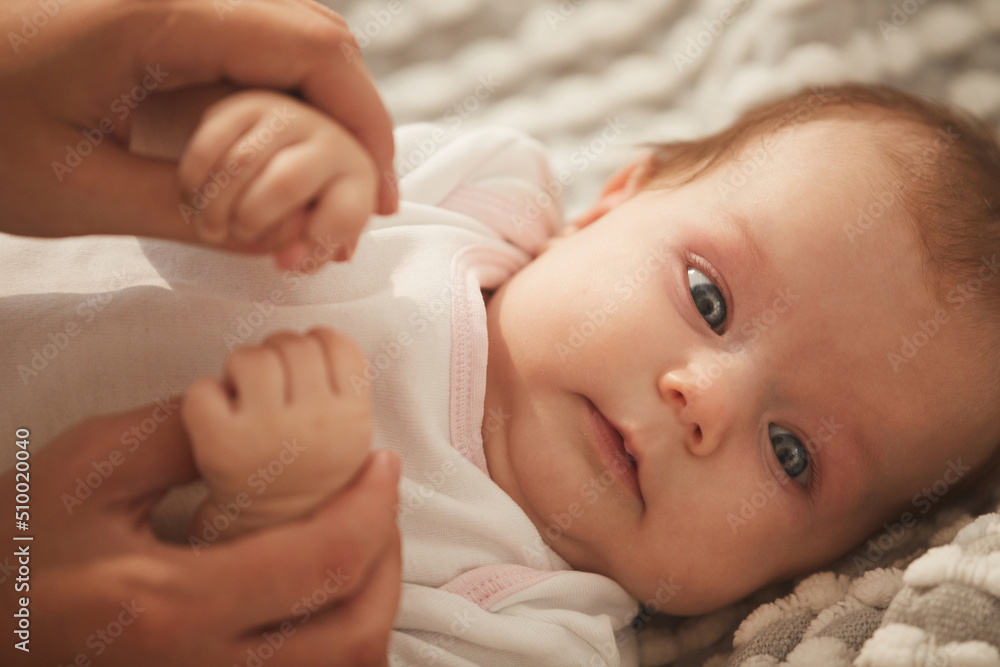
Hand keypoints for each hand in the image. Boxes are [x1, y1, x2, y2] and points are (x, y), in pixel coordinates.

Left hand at [0, 0, 396, 243]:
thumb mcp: (73, 190)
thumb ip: (186, 215)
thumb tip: (276, 236)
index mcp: (161, 14)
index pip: (312, 49)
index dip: (366, 121)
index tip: (380, 190)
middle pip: (312, 36)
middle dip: (355, 119)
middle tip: (367, 196)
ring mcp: (166, 3)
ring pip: (282, 40)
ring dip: (318, 112)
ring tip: (332, 182)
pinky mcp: (151, 18)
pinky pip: (241, 49)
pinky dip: (277, 102)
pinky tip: (279, 152)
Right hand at [0, 403, 400, 665]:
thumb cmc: (19, 540)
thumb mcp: (92, 467)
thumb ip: (189, 436)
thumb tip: (273, 413)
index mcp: (173, 605)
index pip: (322, 563)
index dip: (374, 508)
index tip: (384, 463)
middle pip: (352, 636)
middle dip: (389, 563)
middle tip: (383, 505)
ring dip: (372, 608)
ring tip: (367, 546)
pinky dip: (336, 642)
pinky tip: (327, 594)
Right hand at [174, 90, 378, 269]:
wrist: (283, 151)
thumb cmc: (307, 204)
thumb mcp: (320, 229)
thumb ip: (311, 250)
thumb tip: (289, 261)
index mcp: (358, 173)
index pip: (343, 214)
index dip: (312, 246)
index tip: (285, 261)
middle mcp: (327, 136)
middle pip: (284, 183)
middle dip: (254, 220)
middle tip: (240, 235)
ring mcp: (285, 114)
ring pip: (241, 162)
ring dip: (216, 206)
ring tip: (212, 229)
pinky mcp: (244, 104)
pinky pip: (210, 142)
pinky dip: (195, 179)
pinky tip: (194, 200)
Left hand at [183, 328, 373, 536]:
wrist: (272, 535)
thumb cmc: (308, 469)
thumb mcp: (349, 432)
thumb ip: (343, 387)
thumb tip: (318, 338)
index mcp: (353, 417)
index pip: (337, 343)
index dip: (315, 345)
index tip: (304, 368)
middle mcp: (317, 424)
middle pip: (293, 344)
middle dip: (276, 356)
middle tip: (271, 388)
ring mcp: (269, 433)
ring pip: (250, 358)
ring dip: (240, 371)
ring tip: (245, 399)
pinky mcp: (222, 445)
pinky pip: (204, 389)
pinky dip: (203, 398)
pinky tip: (217, 420)